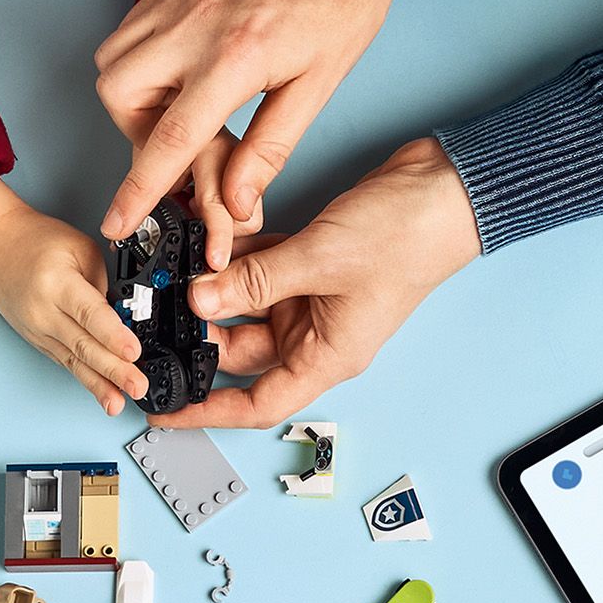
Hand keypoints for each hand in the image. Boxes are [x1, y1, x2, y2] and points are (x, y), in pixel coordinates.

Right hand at [0, 170, 146, 413]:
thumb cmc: (35, 242)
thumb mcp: (80, 247)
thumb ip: (105, 281)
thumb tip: (126, 316)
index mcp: (56, 283)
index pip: (89, 313)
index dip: (112, 335)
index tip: (133, 352)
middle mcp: (44, 312)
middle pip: (83, 345)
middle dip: (114, 370)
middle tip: (138, 386)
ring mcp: (38, 330)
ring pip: (74, 362)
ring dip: (99, 385)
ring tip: (119, 403)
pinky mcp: (38, 341)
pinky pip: (67, 363)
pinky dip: (87, 380)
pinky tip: (104, 395)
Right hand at [94, 0, 402, 252]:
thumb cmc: (340, 6)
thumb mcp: (316, 89)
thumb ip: (268, 150)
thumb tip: (235, 203)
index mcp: (233, 59)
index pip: (169, 140)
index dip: (139, 189)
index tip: (117, 221)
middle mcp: (191, 25)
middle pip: (118, 95)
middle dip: (135, 133)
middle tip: (179, 143)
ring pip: (113, 61)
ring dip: (134, 99)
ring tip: (182, 106)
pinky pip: (129, 30)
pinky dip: (140, 62)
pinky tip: (182, 72)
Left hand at [147, 139, 481, 428]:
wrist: (444, 191)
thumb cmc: (404, 239)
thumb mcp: (318, 261)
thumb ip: (255, 281)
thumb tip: (200, 298)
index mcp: (326, 356)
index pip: (257, 404)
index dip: (207, 411)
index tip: (164, 411)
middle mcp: (316, 335)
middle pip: (241, 350)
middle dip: (201, 330)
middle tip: (157, 308)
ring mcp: (312, 299)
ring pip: (246, 304)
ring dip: (216, 285)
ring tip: (178, 264)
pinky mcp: (311, 265)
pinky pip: (260, 270)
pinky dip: (235, 256)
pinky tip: (210, 235)